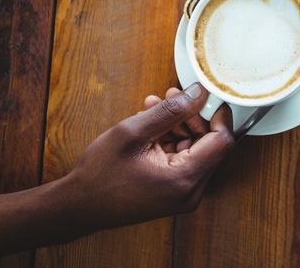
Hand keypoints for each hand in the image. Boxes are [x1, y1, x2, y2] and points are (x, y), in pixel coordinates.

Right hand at [64, 83, 233, 232]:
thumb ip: (172, 111)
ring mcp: (183, 195)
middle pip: (209, 145)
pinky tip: (152, 127)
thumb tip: (199, 93)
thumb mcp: (133, 132)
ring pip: (195, 150)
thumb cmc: (100, 174)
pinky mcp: (174, 193)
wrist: (78, 206)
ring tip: (154, 108)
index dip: (218, 115)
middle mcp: (190, 192)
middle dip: (191, 117)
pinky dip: (172, 141)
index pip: (221, 141)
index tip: (209, 95)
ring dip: (179, 126)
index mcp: (184, 179)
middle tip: (172, 95)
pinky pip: (183, 160)